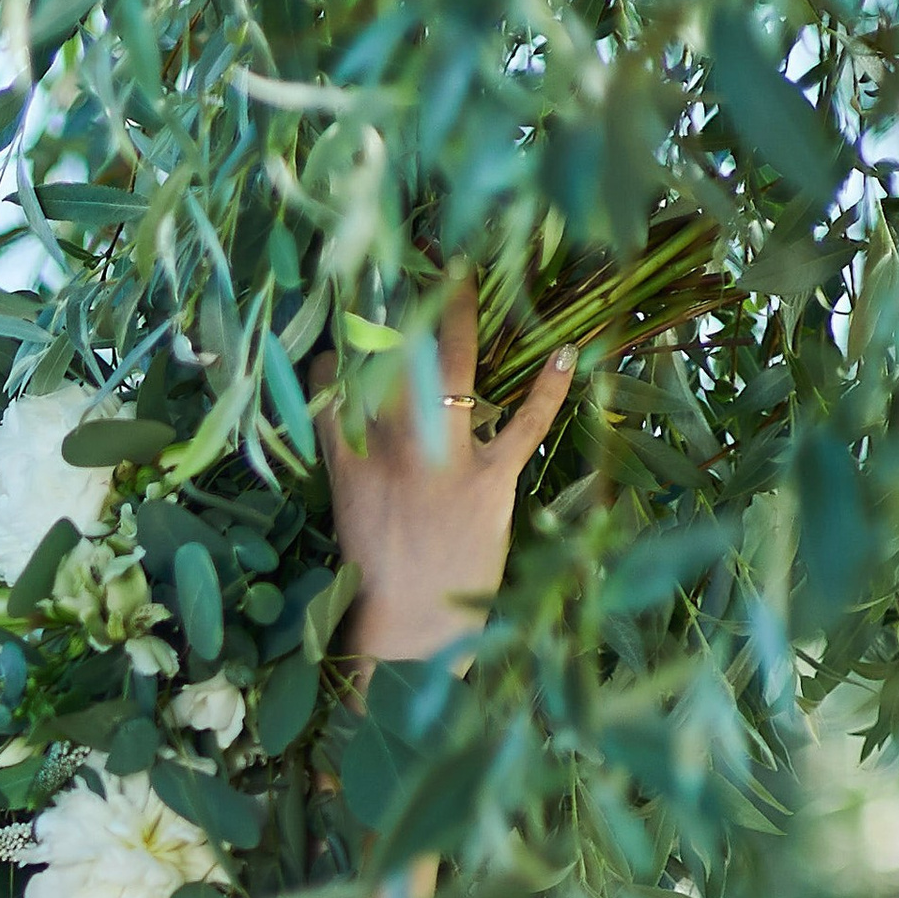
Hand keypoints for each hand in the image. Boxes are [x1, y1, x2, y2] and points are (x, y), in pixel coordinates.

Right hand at [314, 271, 575, 668]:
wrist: (411, 634)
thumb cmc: (379, 583)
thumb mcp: (348, 517)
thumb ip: (351, 463)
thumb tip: (356, 419)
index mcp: (348, 462)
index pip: (332, 384)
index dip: (340, 352)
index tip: (350, 336)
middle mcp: (390, 452)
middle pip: (388, 358)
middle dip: (396, 305)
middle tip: (412, 263)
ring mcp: (441, 464)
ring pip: (450, 372)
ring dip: (460, 319)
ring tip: (468, 277)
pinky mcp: (489, 483)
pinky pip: (524, 425)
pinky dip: (548, 388)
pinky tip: (567, 353)